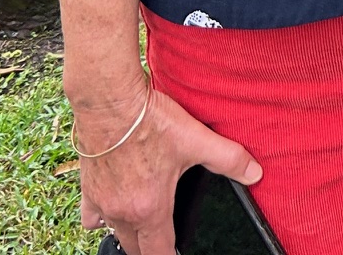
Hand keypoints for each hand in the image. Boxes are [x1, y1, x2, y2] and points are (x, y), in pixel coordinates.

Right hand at [74, 77, 260, 254]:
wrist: (110, 104)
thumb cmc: (150, 122)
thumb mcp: (197, 139)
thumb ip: (229, 158)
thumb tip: (255, 172)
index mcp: (150, 208)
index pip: (159, 251)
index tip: (175, 254)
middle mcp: (123, 212)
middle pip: (134, 247)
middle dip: (149, 248)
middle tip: (162, 242)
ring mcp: (102, 202)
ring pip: (114, 232)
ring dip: (128, 234)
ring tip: (142, 229)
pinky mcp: (87, 187)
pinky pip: (91, 217)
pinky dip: (101, 218)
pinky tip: (110, 210)